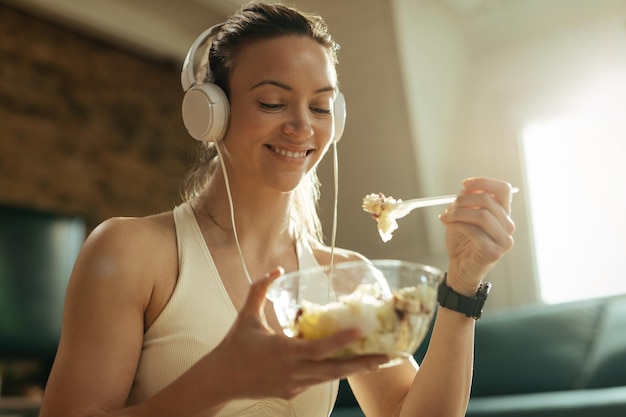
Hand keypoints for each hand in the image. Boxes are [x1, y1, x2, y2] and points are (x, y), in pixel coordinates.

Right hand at [205, 268, 388, 400]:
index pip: (318, 348)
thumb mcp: (246, 315)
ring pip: (330, 377)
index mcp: (282, 351)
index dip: (341, 341)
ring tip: (377, 360)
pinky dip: (332, 371)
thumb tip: (276, 270)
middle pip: (335, 370)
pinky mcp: (292, 392)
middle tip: (387, 355)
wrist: (220, 380)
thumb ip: (260, 290)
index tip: (362, 332)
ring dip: (353, 368)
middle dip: (363, 363)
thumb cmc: (234, 346)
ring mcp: (294, 385)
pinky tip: (347, 363)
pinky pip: (317, 380)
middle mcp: (293, 371)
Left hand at [438, 177, 515, 294]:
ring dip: (458, 212)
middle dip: (463, 200)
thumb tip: (467, 187)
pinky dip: (457, 225)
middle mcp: (508, 227)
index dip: (484, 182)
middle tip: (450, 206)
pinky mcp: (493, 252)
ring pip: (481, 215)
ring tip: (446, 217)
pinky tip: (448, 224)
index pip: (503, 190)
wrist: (460, 268)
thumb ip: (468, 201)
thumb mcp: (463, 216)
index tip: (464, 183)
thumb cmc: (462, 242)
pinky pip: (473, 231)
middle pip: (488, 200)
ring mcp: (503, 241)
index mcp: (503, 215)